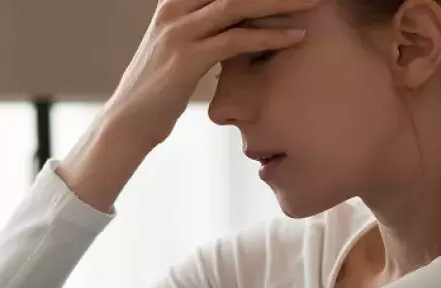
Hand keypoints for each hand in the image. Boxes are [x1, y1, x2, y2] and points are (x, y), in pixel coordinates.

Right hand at [102, 0, 315, 148]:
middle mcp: (175, 9)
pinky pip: (236, 40)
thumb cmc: (157, 90)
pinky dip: (270, 37)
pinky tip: (296, 36)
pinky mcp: (186, 59)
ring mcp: (179, 32)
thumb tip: (234, 22)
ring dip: (281, 3)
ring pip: (238, 5)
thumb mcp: (176, 48)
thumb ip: (201, 28)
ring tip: (312, 3)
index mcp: (174, 2)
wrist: (127, 123)